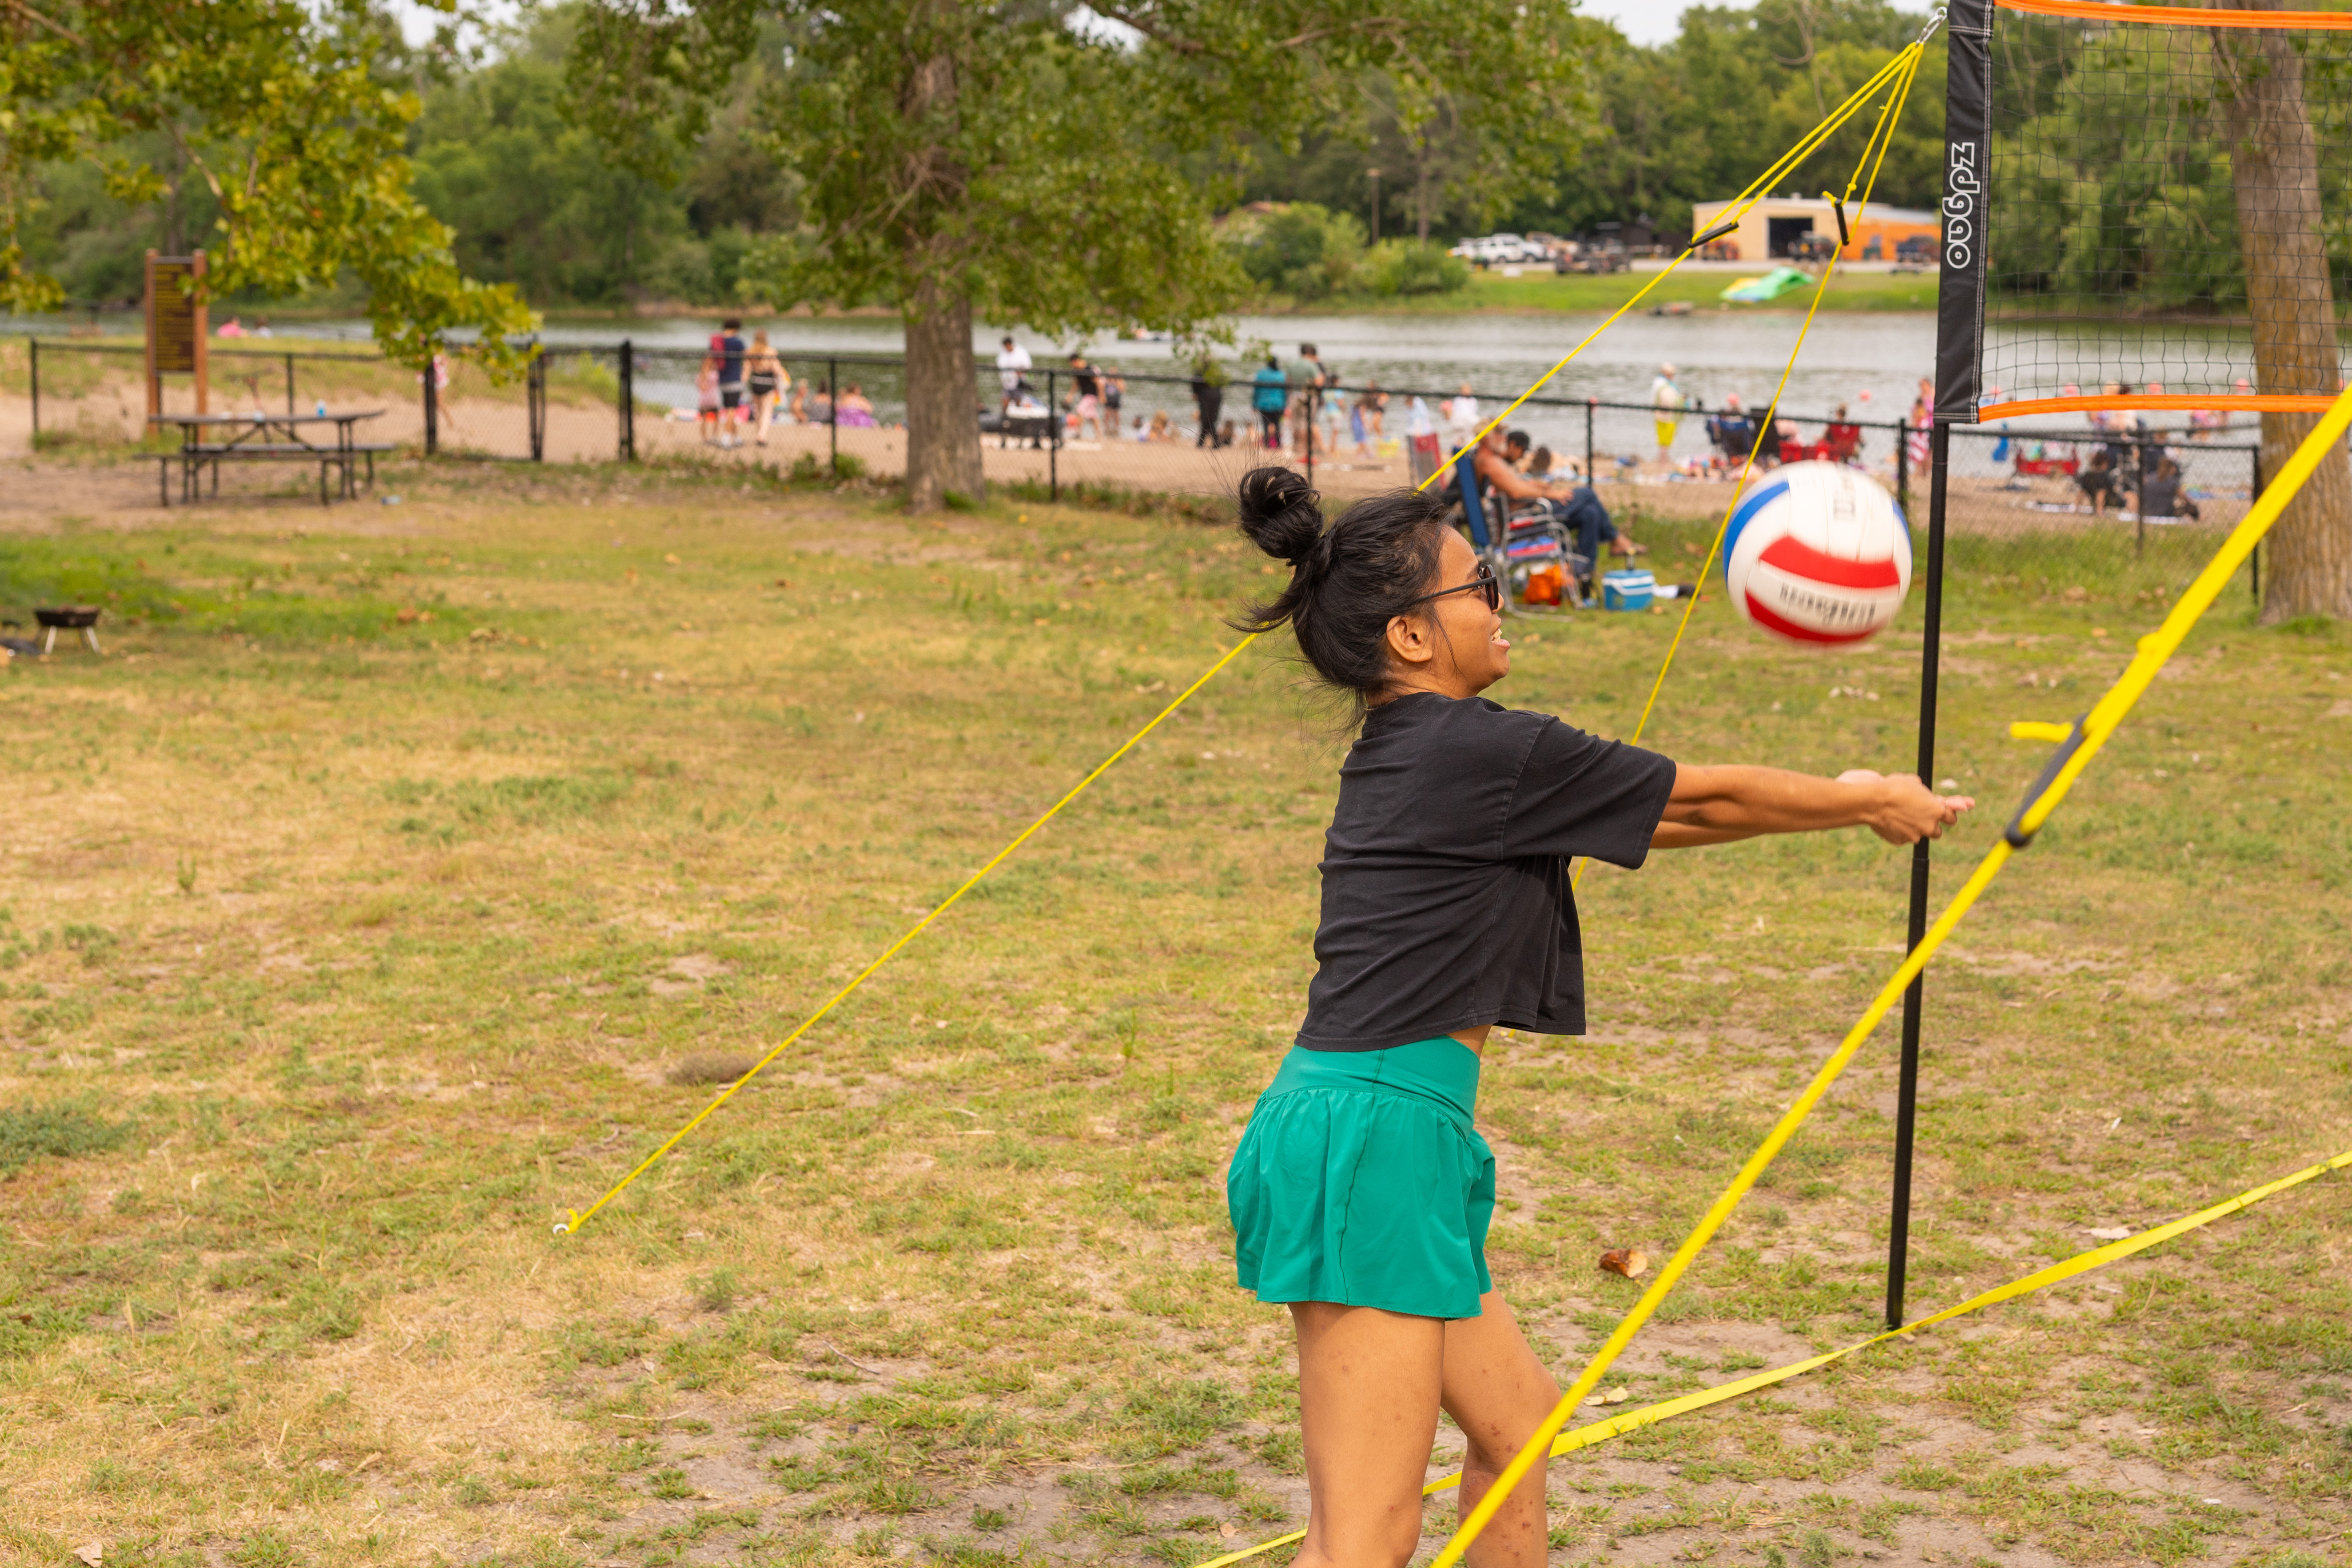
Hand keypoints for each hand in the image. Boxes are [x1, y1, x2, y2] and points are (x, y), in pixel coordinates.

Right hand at [1859, 772, 1974, 843]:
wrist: (1873, 802)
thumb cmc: (1894, 788)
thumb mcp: (1914, 783)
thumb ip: (1923, 792)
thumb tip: (1921, 794)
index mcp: (1937, 811)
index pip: (1951, 818)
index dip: (1946, 815)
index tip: (1942, 814)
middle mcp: (1929, 826)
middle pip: (1938, 832)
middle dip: (1931, 825)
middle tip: (1920, 817)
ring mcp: (1915, 836)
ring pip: (1919, 836)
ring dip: (1915, 829)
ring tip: (1902, 818)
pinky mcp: (1900, 841)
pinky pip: (1903, 837)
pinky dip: (1900, 831)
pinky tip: (1891, 821)